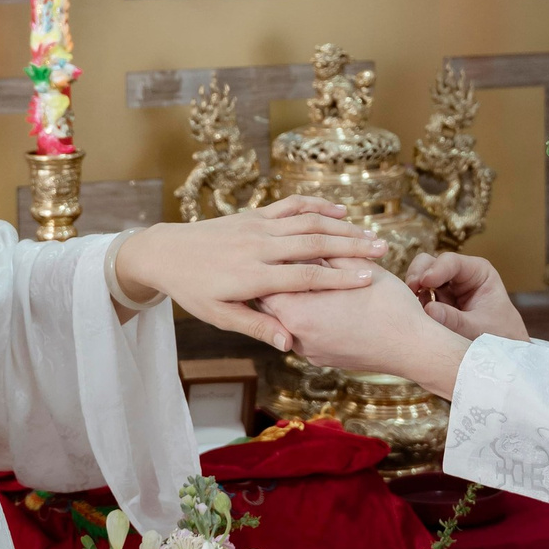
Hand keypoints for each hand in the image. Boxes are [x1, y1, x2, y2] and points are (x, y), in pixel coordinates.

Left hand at [114, 200, 386, 353]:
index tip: (368, 278)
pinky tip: (339, 210)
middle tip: (382, 250)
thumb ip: (256, 325)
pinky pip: (291, 206)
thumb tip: (287, 343)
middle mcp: (258, 246)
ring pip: (307, 222)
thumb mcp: (220, 316)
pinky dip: (317, 206)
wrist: (166, 251)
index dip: (338, 277)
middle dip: (351, 247)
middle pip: (313, 244)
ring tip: (369, 233)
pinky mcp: (255, 214)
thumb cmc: (193, 290)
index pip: (304, 277)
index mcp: (252, 276)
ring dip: (341, 227)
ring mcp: (258, 226)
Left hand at [260, 266, 468, 397]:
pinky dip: (307, 315)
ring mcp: (309, 352)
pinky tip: (322, 299)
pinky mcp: (322, 358)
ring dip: (294, 297)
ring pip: (287, 319)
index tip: (280, 247)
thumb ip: (328, 253)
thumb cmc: (390, 308)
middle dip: (280, 278)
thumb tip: (310, 240)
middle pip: (271, 302)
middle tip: (286, 257)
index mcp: (298, 312)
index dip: (274, 261)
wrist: (415, 350)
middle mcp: (297, 336)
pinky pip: (304, 333)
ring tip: (305, 276)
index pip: (266, 283)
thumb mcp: (359, 269)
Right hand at [405, 251, 528, 344]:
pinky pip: (418, 298)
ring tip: (412, 307)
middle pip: (430, 263)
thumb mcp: (479, 329)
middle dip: (418, 275)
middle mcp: (458, 276)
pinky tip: (414, 315)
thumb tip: (428, 310)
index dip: (436, 269)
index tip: (424, 282)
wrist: (500, 355)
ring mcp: (444, 289)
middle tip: (411, 291)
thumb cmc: (498, 336)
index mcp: (477, 272)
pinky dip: (413, 304)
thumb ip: (455, 320)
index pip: (452, 262)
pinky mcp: (434, 303)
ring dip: (413, 291)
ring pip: (419, 278)